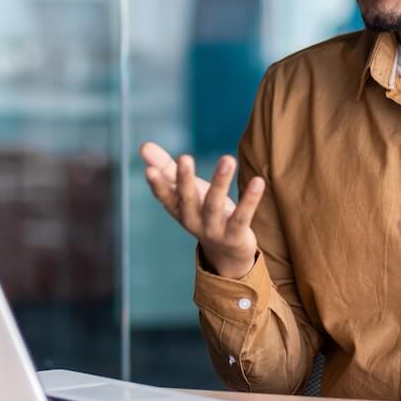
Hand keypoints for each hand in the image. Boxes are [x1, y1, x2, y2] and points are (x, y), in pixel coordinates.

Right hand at [140, 142, 264, 278]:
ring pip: (214, 206)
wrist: (227, 254)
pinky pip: (242, 217)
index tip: (149, 169)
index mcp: (178, 209)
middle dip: (184, 180)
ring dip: (220, 182)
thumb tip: (143, 146)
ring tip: (228, 158)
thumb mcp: (185, 190)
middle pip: (187, 200)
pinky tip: (258, 181)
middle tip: (184, 158)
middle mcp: (192, 221)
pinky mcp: (235, 235)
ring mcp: (213, 230)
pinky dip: (250, 200)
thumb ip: (166, 167)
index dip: (158, 184)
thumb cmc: (202, 211)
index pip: (165, 196)